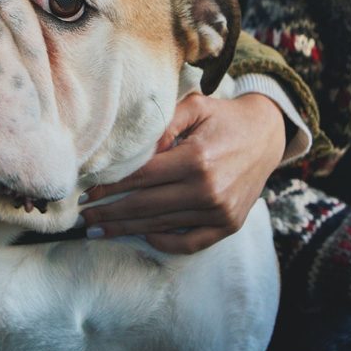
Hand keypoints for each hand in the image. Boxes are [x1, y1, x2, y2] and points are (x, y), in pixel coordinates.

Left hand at [79, 92, 285, 253]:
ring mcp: (219, 212)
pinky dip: (164, 242)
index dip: (110, 186)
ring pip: (161, 225)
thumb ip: (162, 125)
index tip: (87, 191)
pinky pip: (190, 243)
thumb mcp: (194, 107)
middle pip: (145, 206)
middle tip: (83, 217)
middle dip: (109, 213)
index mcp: (196, 159)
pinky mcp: (229, 225)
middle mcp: (208, 190)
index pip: (141, 178)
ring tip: (99, 231)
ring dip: (126, 230)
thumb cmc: (223, 117)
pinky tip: (141, 235)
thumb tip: (131, 150)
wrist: (267, 134)